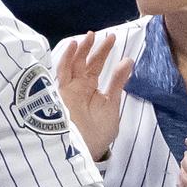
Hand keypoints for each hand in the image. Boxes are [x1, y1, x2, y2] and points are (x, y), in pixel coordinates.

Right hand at [52, 31, 125, 161]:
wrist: (83, 150)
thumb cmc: (97, 134)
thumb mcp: (112, 105)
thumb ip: (118, 83)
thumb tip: (128, 61)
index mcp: (91, 91)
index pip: (97, 68)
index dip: (104, 53)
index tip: (113, 39)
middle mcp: (78, 88)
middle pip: (85, 63)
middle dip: (95, 49)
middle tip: (106, 36)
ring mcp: (68, 90)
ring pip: (73, 65)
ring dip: (81, 50)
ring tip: (90, 36)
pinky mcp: (58, 93)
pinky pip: (61, 72)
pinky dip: (67, 58)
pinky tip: (74, 45)